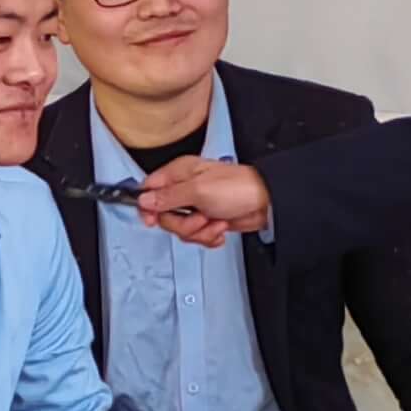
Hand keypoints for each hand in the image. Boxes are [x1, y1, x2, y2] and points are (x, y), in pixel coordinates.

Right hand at [134, 158, 270, 246]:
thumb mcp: (198, 191)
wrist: (266, 202)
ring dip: (199, 231)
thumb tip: (144, 200)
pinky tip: (219, 228)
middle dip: (183, 224)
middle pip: (164, 216)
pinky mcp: (207, 220)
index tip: (153, 220)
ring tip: (214, 221)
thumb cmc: (238, 188)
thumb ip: (168, 197)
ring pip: (181, 229)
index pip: (149, 190)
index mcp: (179, 174)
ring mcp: (196, 205)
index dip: (148, 207)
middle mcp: (185, 189)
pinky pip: (196, 236)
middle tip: (199, 217)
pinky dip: (208, 237)